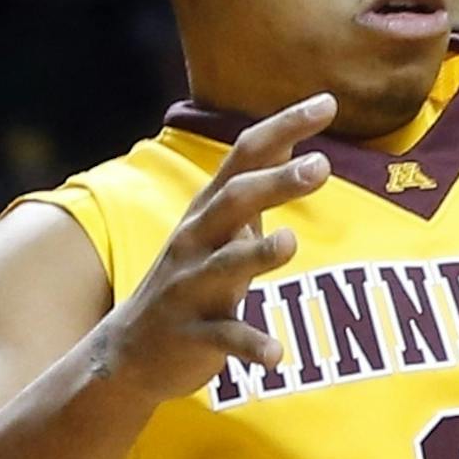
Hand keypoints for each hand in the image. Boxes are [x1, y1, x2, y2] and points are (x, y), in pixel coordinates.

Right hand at [99, 94, 336, 400]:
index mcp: (210, 212)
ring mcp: (190, 287)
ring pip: (224, 265)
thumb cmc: (192, 281)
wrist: (131, 353)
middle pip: (235, 202)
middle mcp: (197, 241)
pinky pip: (224, 338)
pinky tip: (278, 355)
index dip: (285, 127)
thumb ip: (255, 191)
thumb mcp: (222, 230)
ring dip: (257, 254)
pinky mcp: (192, 334)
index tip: (328, 102)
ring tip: (291, 242)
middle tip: (323, 166)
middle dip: (276, 183)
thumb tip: (294, 143)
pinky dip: (251, 345)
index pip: (246, 156)